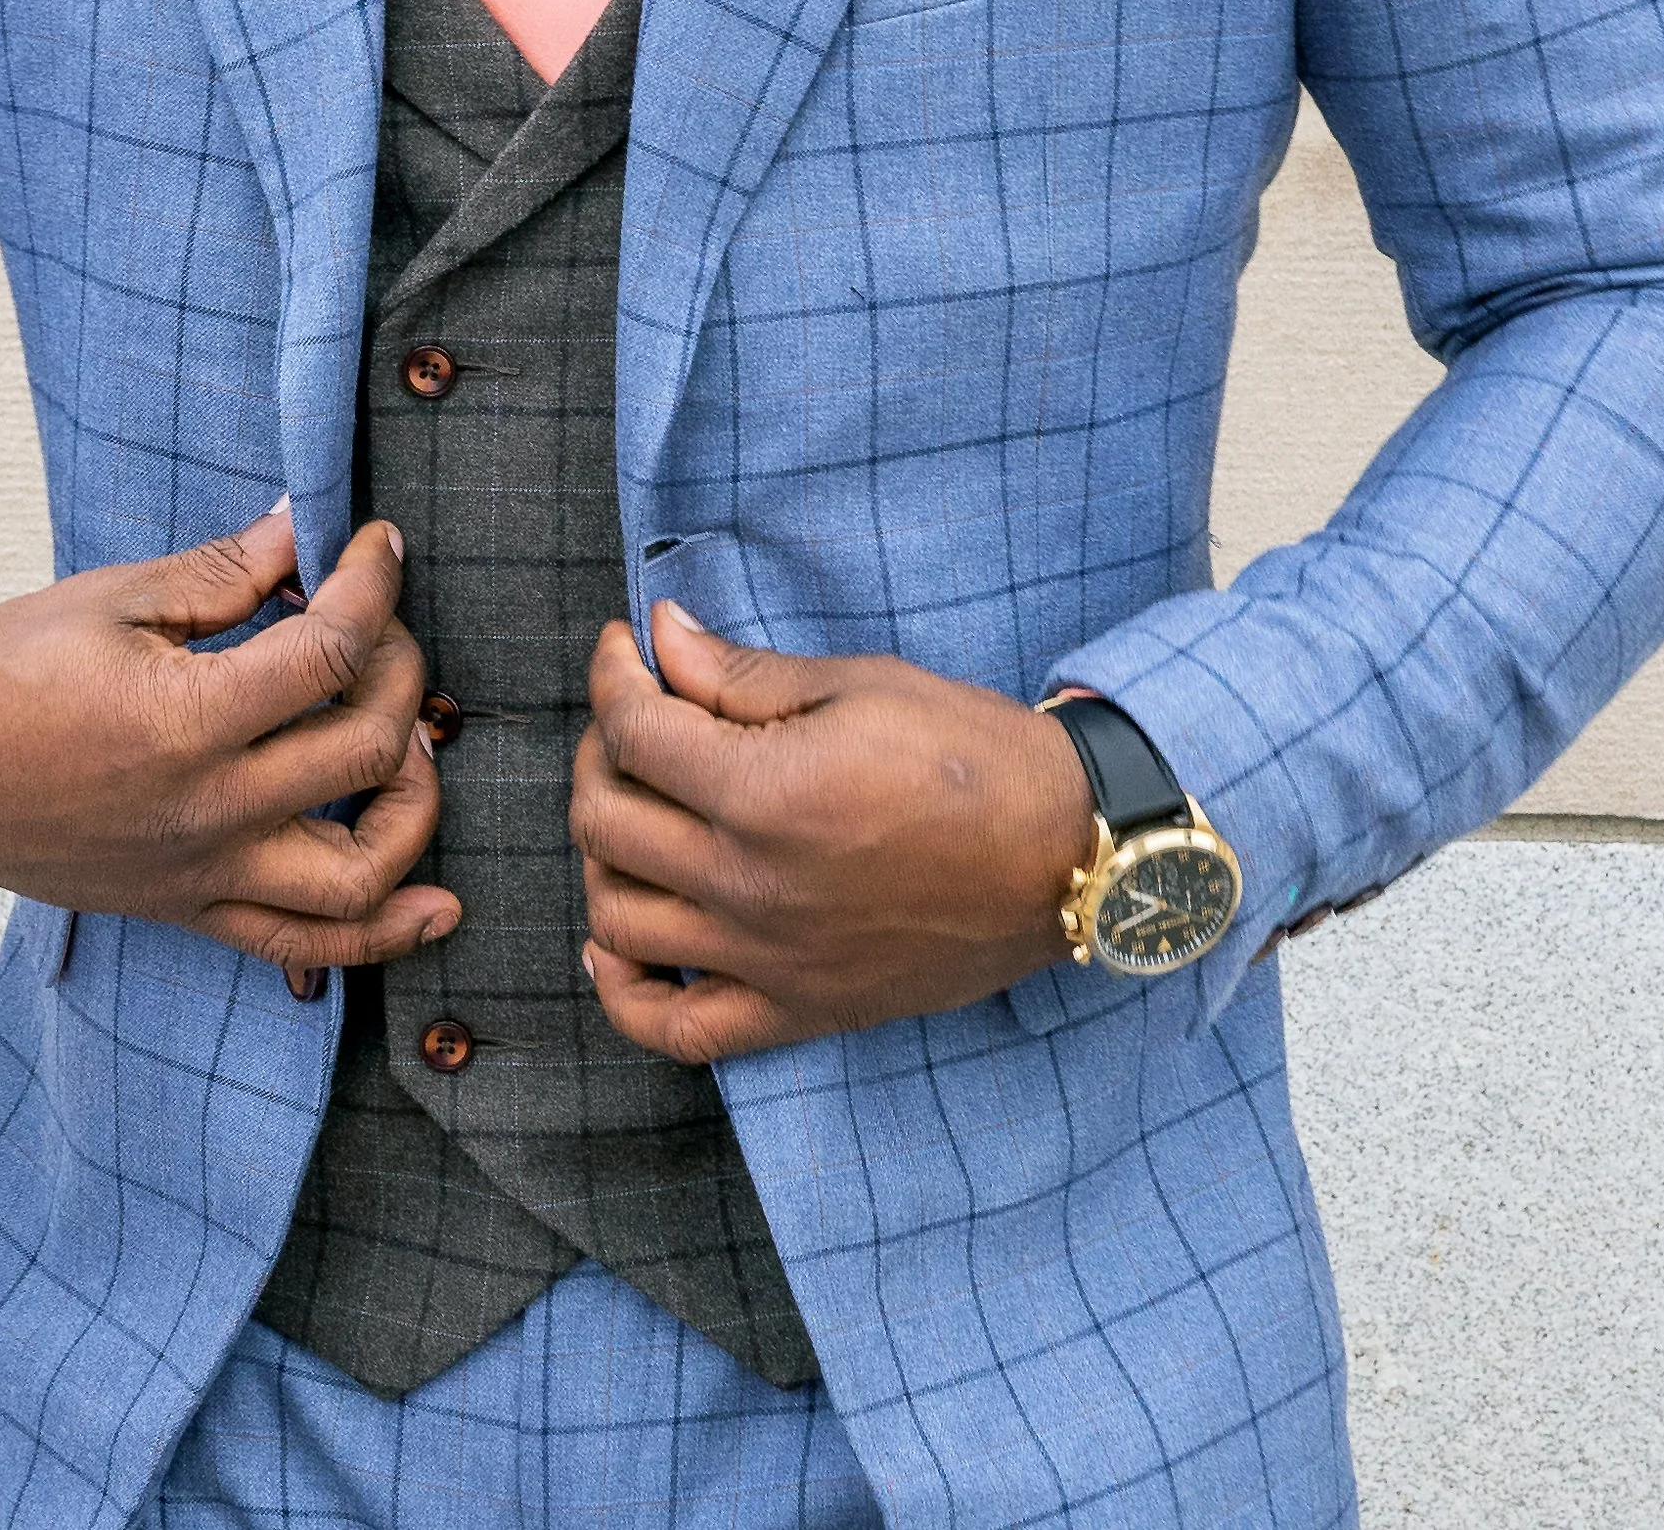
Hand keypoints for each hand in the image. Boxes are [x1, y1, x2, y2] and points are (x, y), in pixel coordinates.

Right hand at [0, 503, 456, 979]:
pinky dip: (384, 936)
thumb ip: (225, 571)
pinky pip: (306, 948)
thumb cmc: (9, 672)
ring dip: (414, 805)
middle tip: (377, 625)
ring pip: (359, 875)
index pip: (331, 652)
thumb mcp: (115, 600)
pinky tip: (440, 908)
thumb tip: (307, 526)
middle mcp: (207, 811)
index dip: (372, 584)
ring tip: (409, 741)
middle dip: (400, 670)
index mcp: (185, 721)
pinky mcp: (192, 910)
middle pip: (365, 748)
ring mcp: (203, 875)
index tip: (377, 545)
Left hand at [570, 601, 1093, 1062]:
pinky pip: (675, 1028)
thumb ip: (741, 672)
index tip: (624, 649)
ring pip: (617, 916)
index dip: (612, 675)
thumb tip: (659, 634)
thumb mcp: (857, 686)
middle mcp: (749, 886)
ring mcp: (767, 960)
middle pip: (605, 821)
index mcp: (763, 793)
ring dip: (603, 853)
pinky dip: (623, 990)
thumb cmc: (970, 755)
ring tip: (636, 808)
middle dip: (600, 752)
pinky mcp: (796, 1011)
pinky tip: (615, 939)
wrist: (1063, 854)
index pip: (633, 731)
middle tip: (634, 718)